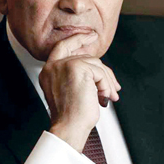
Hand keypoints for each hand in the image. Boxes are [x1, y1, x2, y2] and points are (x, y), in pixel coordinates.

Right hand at [39, 32, 120, 151]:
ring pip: (96, 64)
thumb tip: (100, 70)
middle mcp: (53, 66)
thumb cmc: (71, 116)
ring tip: (108, 97)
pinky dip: (106, 86)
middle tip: (114, 87)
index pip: (62, 47)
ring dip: (107, 82)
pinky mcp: (77, 68)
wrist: (69, 127)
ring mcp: (65, 65)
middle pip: (86, 57)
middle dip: (104, 72)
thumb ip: (78, 76)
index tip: (91, 36)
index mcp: (49, 71)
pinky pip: (100, 72)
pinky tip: (104, 98)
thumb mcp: (71, 91)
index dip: (78, 39)